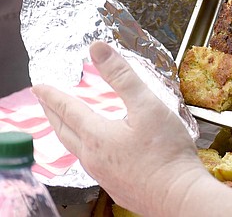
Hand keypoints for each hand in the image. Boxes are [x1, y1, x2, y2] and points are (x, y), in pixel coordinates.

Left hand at [33, 42, 210, 215]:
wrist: (178, 195)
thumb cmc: (166, 153)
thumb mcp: (148, 105)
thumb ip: (123, 76)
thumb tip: (98, 49)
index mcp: (97, 135)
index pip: (68, 109)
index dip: (53, 95)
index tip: (40, 86)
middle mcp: (93, 157)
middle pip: (64, 131)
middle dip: (52, 114)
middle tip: (45, 103)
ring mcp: (103, 174)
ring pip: (75, 149)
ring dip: (66, 132)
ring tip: (67, 124)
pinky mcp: (116, 185)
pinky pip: (91, 163)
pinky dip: (85, 148)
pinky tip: (99, 150)